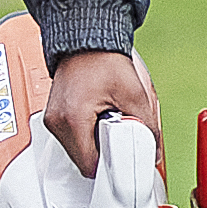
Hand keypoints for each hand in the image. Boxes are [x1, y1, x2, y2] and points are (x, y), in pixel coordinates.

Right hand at [40, 45, 158, 177]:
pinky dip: (87, 135)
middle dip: (105, 153)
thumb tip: (153, 151)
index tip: (124, 162)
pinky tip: (98, 118)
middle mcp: (57, 123)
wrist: (88, 39)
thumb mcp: (135, 95)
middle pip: (83, 161)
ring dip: (95, 144)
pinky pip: (72, 139)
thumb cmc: (104, 59)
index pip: (90, 166)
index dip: (111, 167)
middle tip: (119, 132)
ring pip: (77, 152)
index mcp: (73, 121)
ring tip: (107, 120)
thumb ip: (148, 128)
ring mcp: (53, 120)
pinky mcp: (54, 117)